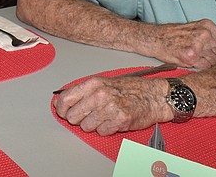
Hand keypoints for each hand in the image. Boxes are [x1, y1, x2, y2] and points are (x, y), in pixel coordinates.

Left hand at [54, 76, 168, 134]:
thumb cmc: (130, 89)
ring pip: (86, 126)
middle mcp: (99, 95)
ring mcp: (109, 108)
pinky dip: (106, 129)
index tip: (63, 112)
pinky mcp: (119, 121)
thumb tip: (64, 101)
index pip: (65, 99)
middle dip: (78, 119)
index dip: (61, 109)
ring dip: (93, 125)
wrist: (154, 96)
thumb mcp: (103, 83)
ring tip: (104, 117)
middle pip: (73, 116)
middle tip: (87, 116)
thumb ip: (85, 91)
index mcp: (93, 83)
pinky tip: (113, 121)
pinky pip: (101, 132)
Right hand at [146, 19, 215, 68]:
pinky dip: (203, 68)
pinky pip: (206, 68)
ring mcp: (198, 46)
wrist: (155, 38)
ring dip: (211, 65)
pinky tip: (195, 62)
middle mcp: (204, 34)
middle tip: (212, 60)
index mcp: (207, 26)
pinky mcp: (191, 57)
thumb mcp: (198, 28)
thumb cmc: (176, 34)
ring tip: (200, 60)